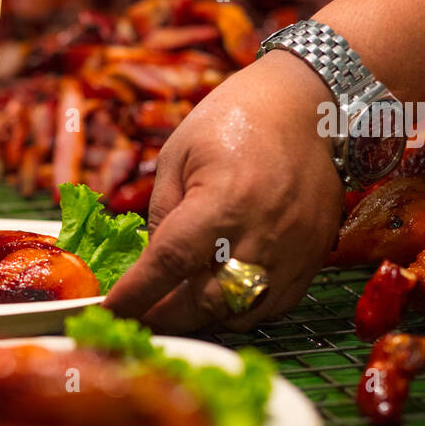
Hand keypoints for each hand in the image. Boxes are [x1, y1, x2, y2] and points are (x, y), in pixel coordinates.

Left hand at [103, 50, 344, 332]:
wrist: (307, 107)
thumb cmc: (232, 121)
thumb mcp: (176, 158)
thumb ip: (162, 216)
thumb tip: (149, 267)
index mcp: (222, 200)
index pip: (170, 263)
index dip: (136, 295)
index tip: (110, 311)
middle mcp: (262, 233)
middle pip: (205, 302)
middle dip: (165, 317)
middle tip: (139, 314)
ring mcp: (293, 252)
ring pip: (240, 316)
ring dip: (202, 317)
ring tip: (178, 301)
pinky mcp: (313, 260)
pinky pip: (272, 309)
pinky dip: (239, 311)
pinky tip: (218, 292)